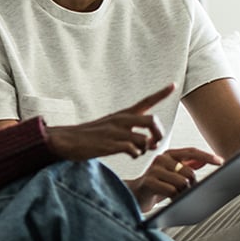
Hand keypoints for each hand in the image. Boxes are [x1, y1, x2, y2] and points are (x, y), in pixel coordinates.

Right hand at [45, 84, 174, 161]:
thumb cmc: (88, 136)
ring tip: (138, 152)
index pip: (145, 101)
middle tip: (155, 143)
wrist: (66, 139)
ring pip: (145, 138)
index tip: (173, 85)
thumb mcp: (109, 127)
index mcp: (121, 114)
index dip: (161, 93)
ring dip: (146, 148)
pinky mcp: (110, 144)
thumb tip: (148, 143)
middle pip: (151, 120)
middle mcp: (120, 119)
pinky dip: (136, 154)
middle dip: (159, 133)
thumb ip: (128, 132)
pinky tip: (130, 155)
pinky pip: (133, 149)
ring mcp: (115, 131)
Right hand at [126, 147, 223, 211]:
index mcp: (168, 154)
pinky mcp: (149, 181)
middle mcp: (160, 159)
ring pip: (182, 182)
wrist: (134, 195)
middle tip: (187, 191)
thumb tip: (203, 161)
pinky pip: (171, 191)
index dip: (206, 156)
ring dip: (183, 193)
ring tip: (177, 196)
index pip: (191, 151)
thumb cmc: (155, 185)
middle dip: (192, 184)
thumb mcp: (172, 173)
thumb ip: (186, 165)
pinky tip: (171, 199)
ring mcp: (153, 170)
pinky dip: (175, 198)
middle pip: (189, 171)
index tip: (219, 161)